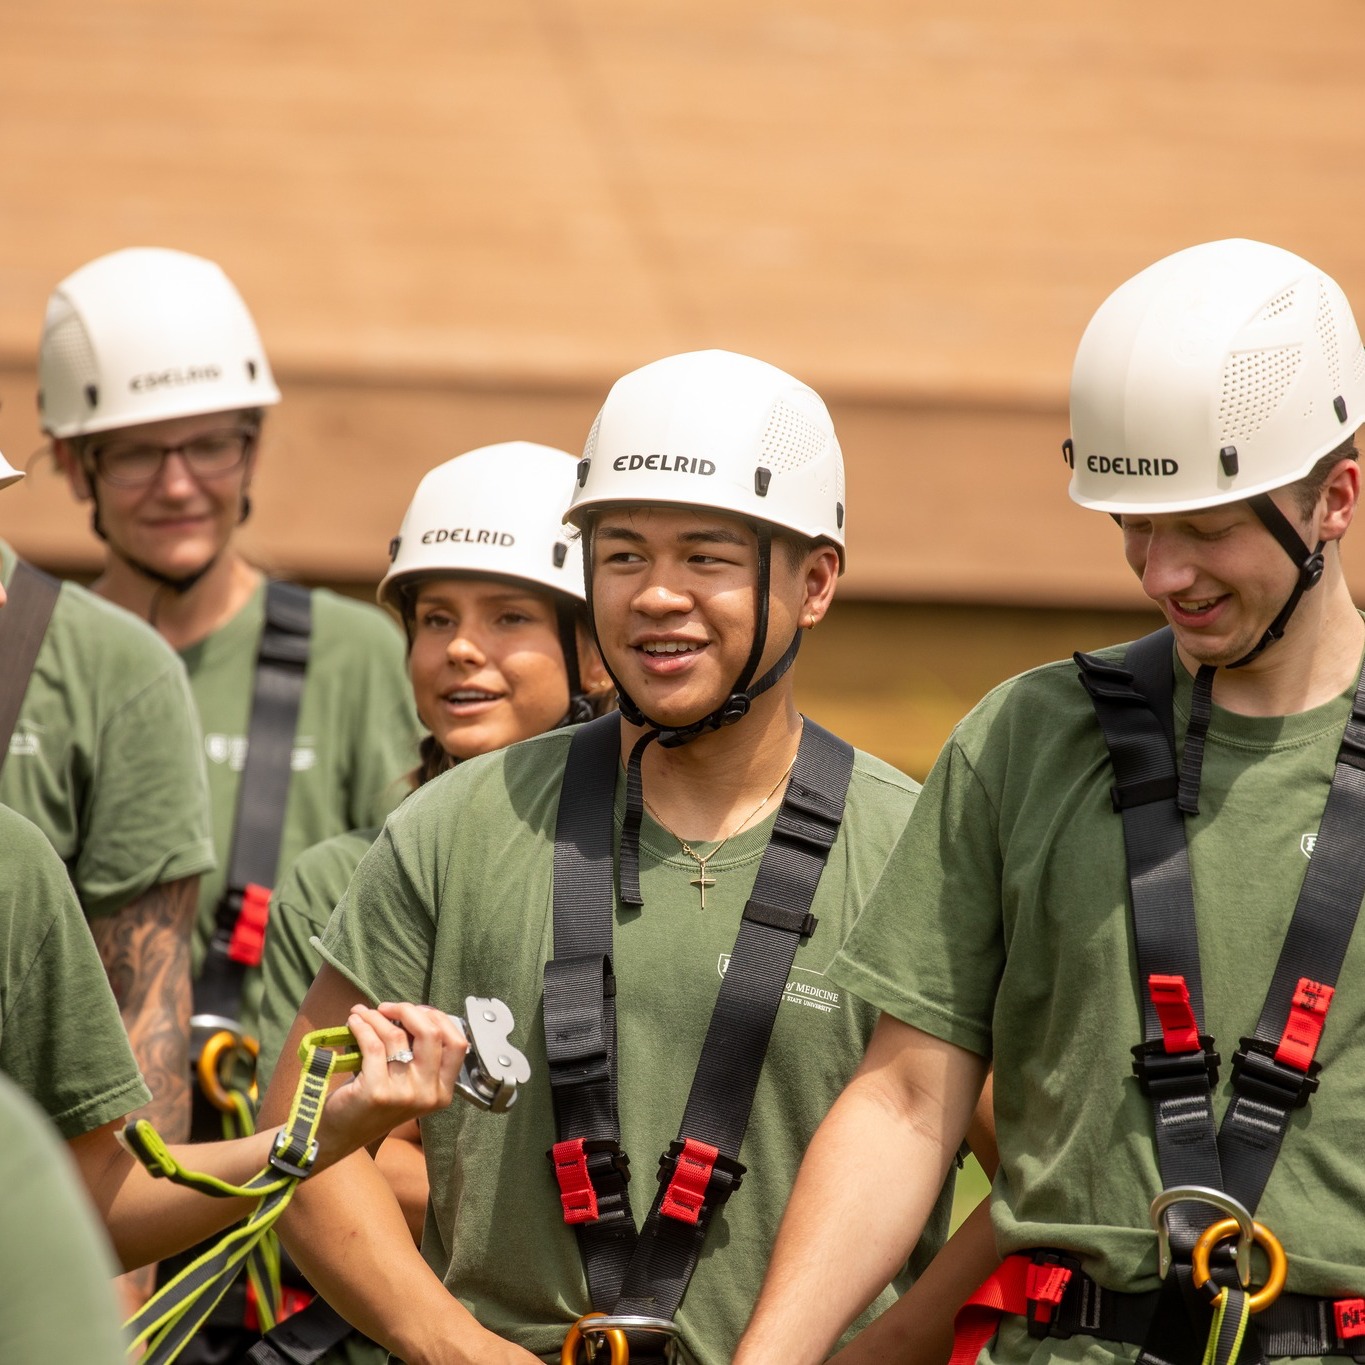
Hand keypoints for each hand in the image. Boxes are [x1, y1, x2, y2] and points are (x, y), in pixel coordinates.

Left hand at [314, 1003, 466, 1168]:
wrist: (340, 1134)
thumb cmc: (375, 1100)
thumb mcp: (409, 1081)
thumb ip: (420, 1053)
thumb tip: (414, 1011)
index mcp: (442, 1091)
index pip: (457, 1044)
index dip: (438, 1019)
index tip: (415, 1011)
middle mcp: (428, 1094)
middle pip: (431, 1034)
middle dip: (408, 1010)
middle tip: (387, 1008)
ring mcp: (404, 1095)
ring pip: (397, 1036)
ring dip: (377, 1017)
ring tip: (363, 1013)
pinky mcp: (376, 1091)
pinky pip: (373, 1045)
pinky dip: (362, 1026)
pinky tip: (354, 1021)